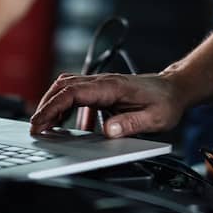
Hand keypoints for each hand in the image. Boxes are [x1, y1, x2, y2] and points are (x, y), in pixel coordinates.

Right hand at [30, 73, 183, 137]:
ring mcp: (101, 84)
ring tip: (46, 127)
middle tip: (36, 127)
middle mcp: (103, 82)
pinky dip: (66, 107)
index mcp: (112, 86)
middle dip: (46, 105)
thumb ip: (132, 124)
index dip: (53, 107)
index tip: (41, 122)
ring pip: (67, 88)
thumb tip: (109, 131)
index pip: (73, 93)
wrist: (175, 89)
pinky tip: (70, 125)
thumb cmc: (166, 102)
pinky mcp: (102, 90)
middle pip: (64, 86)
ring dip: (54, 105)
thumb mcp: (156, 118)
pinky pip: (78, 94)